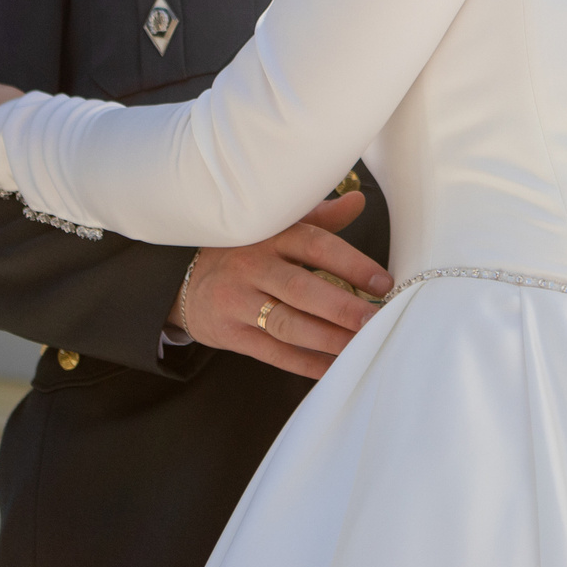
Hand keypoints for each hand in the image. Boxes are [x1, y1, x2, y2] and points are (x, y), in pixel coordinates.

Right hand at [174, 190, 392, 377]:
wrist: (183, 278)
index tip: (383, 283)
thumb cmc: (244, 249)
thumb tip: (358, 200)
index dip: (352, 263)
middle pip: (301, 289)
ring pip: (287, 324)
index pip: (315, 246)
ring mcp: (238, 302)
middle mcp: (253, 267)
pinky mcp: (230, 333)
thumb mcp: (275, 225)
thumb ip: (319, 217)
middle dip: (342, 308)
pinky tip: (333, 366)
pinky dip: (305, 362)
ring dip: (327, 338)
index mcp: (270, 235)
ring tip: (361, 345)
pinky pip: (273, 352)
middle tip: (376, 319)